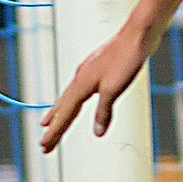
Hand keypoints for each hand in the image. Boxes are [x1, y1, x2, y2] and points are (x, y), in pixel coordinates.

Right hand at [39, 22, 155, 151]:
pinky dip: (72, 100)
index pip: (65, 114)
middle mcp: (80, 78)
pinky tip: (75, 99)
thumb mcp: (114, 89)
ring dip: (58, 112)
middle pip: (63, 107)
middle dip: (54, 127)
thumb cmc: (127, 59)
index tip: (44, 146)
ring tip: (48, 122)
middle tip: (44, 144)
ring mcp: (87, 72)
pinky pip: (78, 89)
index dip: (55, 132)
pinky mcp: (96, 68)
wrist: (138, 34)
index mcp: (81, 84)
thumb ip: (104, 112)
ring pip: (68, 97)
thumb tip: (97, 133)